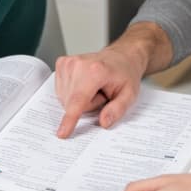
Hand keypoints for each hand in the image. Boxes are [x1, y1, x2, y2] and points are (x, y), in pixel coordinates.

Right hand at [53, 23, 169, 137]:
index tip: (62, 133)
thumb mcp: (129, 95)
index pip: (78, 100)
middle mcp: (78, 64)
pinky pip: (61, 91)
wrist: (121, 57)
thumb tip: (104, 122)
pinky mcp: (61, 63)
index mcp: (95, 71)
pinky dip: (73, 92)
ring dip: (79, 99)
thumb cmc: (124, 74)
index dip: (70, 119)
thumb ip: (117, 110)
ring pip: (65, 99)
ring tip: (94, 88)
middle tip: (102, 94)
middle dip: (87, 105)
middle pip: (72, 103)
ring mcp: (68, 62)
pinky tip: (84, 84)